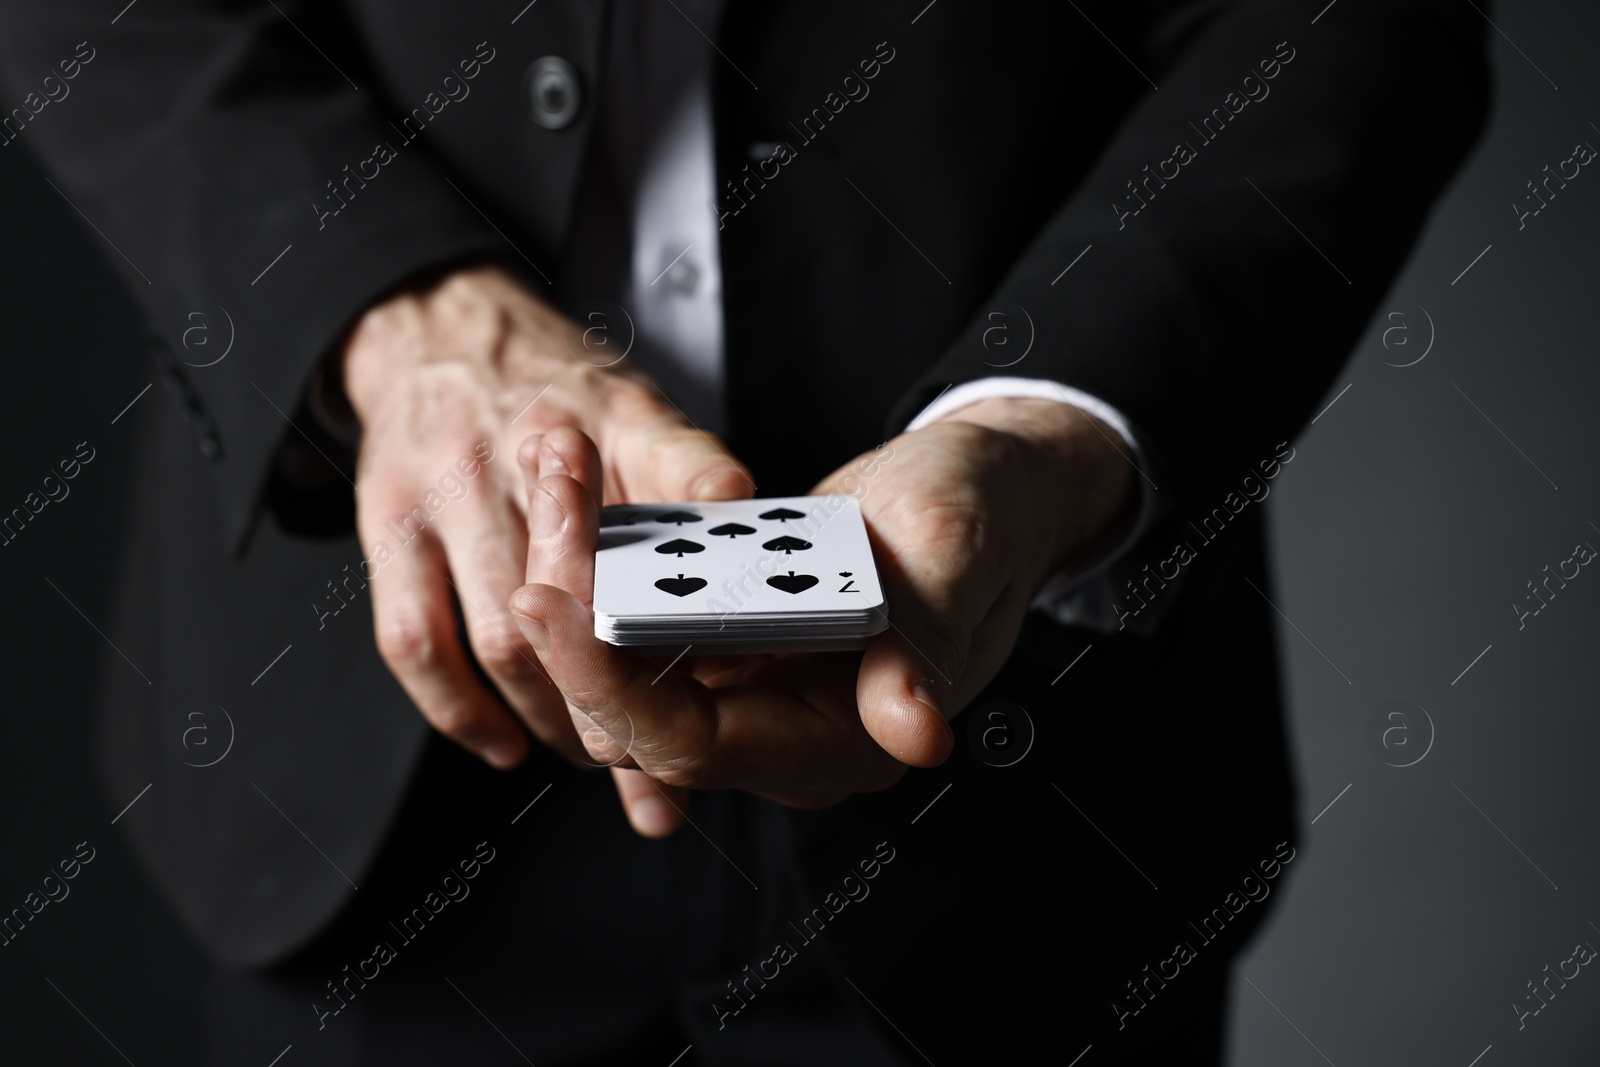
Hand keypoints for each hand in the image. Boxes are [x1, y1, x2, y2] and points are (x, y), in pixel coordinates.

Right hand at [340, 265, 751, 770]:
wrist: (439, 332)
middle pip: (579, 598)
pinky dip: (460, 709)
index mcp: (612, 418)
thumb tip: (748, 531)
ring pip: (501, 636)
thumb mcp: (646, 413)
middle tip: (659, 746)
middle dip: (624, 688)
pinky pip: (414, 638)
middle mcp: (527, 452)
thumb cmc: (557, 392)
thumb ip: (696, 477)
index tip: (736, 653)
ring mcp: (450, 489)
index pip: (681, 487)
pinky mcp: (389, 525)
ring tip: (593, 750)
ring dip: (552, 714)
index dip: (708, 578)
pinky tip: (505, 744)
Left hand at [508, 397, 1134, 834]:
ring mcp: (755, 686)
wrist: (983, 488)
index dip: (611, 683)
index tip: (548, 601)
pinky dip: (611, 558)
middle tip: (543, 500)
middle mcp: (785, 731)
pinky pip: (647, 616)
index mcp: (843, 740)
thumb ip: (927, 644)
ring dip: (580, 575)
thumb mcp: (958, 558)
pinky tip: (583, 487)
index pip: (692, 743)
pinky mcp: (734, 638)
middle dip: (574, 614)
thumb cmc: (983, 517)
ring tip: (555, 467)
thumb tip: (914, 731)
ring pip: (627, 664)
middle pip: (635, 710)